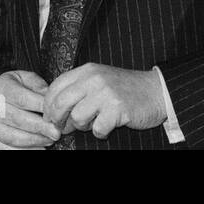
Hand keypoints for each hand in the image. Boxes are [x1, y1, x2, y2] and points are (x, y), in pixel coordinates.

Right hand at [0, 70, 61, 148]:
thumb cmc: (15, 87)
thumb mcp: (26, 79)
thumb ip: (38, 87)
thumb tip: (52, 100)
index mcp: (3, 89)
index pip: (23, 99)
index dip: (40, 107)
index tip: (55, 113)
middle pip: (19, 119)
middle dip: (40, 127)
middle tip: (56, 132)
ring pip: (13, 137)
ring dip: (35, 140)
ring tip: (50, 140)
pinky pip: (8, 149)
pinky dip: (25, 150)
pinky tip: (39, 149)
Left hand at [42, 64, 166, 139]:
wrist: (155, 91)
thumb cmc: (124, 89)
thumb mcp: (98, 80)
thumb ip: (77, 89)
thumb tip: (52, 111)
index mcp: (86, 70)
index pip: (55, 87)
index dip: (48, 106)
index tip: (50, 118)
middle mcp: (94, 79)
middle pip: (60, 103)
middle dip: (58, 120)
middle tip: (64, 128)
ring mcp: (106, 93)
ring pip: (77, 118)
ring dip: (83, 127)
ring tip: (94, 123)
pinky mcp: (117, 109)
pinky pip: (97, 129)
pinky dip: (100, 133)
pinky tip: (107, 127)